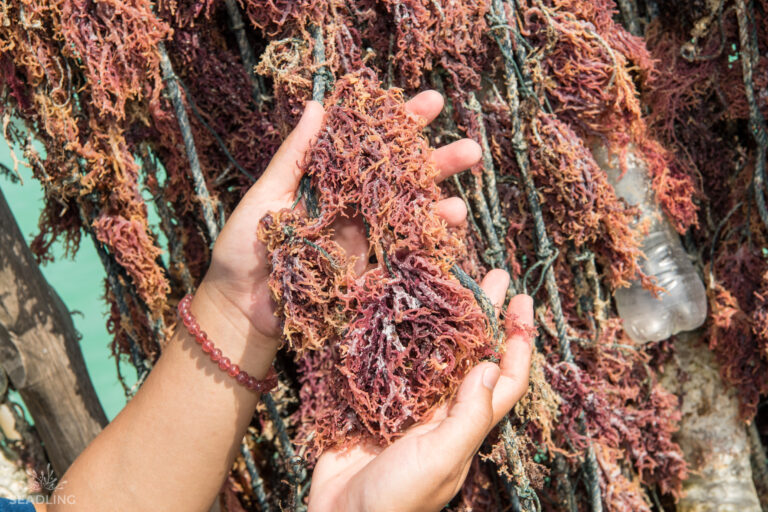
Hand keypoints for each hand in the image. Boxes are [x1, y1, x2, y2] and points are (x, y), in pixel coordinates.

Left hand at [197, 91, 482, 347]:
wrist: (238, 309)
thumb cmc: (243, 250)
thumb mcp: (266, 197)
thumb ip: (295, 156)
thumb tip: (317, 105)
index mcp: (329, 182)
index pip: (370, 145)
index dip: (402, 123)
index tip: (433, 103)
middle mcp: (352, 207)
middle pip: (402, 180)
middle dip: (437, 164)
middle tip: (471, 151)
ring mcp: (362, 240)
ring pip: (409, 218)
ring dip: (438, 210)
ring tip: (458, 208)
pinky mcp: (366, 273)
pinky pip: (402, 256)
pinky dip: (425, 249)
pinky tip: (444, 243)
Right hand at [308, 274, 533, 511]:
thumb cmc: (397, 500)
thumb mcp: (440, 460)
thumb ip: (468, 417)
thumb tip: (489, 365)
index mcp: (466, 426)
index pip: (506, 379)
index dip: (519, 343)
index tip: (522, 303)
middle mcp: (443, 411)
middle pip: (473, 355)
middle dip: (486, 316)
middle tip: (492, 277)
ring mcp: (410, 406)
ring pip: (435, 353)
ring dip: (446, 319)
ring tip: (451, 282)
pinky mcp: (377, 403)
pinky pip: (394, 362)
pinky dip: (401, 335)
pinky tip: (399, 312)